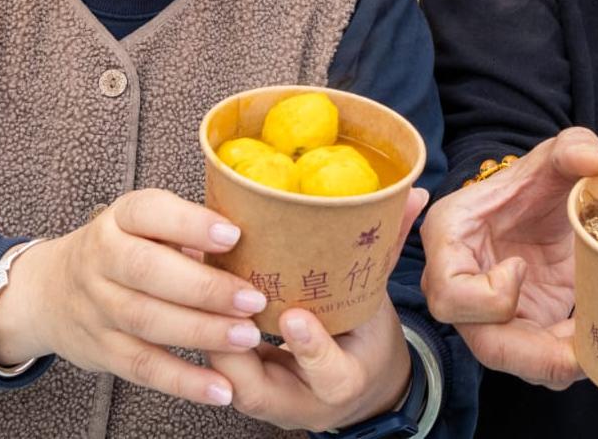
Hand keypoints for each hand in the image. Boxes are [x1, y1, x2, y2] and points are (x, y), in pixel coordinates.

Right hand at [0, 189, 267, 408]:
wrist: (51, 292)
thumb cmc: (124, 250)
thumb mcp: (144, 224)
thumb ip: (188, 228)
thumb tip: (258, 237)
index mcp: (119, 218)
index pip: (149, 212)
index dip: (190, 224)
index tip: (234, 235)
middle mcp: (100, 258)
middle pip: (148, 271)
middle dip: (205, 288)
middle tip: (253, 300)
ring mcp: (96, 307)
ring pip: (146, 321)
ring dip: (202, 333)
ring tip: (247, 338)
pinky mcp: (101, 350)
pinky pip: (143, 368)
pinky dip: (184, 381)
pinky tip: (221, 389)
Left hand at [208, 190, 427, 430]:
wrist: (352, 390)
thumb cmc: (364, 344)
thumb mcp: (376, 304)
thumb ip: (385, 253)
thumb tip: (412, 195)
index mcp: (342, 383)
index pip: (328, 375)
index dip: (312, 348)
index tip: (296, 318)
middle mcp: (297, 403)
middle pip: (255, 388)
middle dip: (232, 338)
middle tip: (221, 284)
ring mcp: (262, 402)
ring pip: (223, 374)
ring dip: (204, 325)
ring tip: (193, 271)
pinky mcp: (234, 390)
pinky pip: (211, 365)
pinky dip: (196, 324)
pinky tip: (185, 280)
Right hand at [421, 128, 597, 388]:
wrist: (542, 208)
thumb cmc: (530, 185)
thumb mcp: (551, 158)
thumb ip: (571, 147)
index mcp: (450, 241)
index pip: (449, 292)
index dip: (488, 294)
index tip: (521, 267)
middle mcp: (459, 286)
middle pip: (481, 343)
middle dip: (533, 356)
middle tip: (579, 354)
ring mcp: (487, 316)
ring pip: (513, 360)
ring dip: (557, 361)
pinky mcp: (519, 330)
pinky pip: (537, 363)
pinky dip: (569, 359)